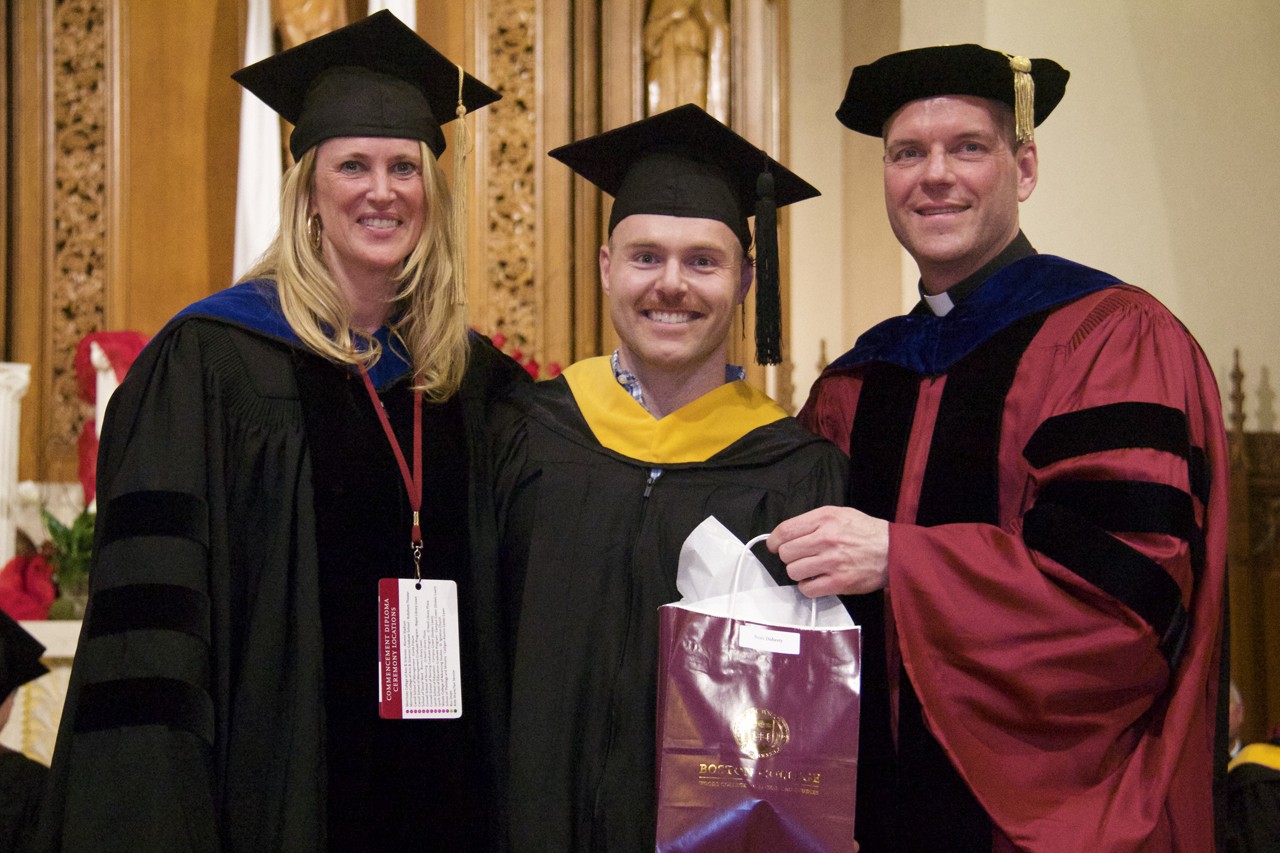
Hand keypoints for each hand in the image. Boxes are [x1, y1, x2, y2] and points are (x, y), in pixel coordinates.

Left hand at [766, 506, 888, 596]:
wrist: (894, 551)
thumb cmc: (866, 532)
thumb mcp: (840, 513)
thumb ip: (814, 521)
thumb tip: (787, 533)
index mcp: (825, 518)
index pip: (785, 530)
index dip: (774, 540)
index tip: (774, 545)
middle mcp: (826, 538)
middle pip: (786, 552)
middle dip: (788, 556)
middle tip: (799, 557)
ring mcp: (832, 562)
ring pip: (793, 571)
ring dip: (798, 572)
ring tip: (810, 569)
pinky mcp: (839, 583)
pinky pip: (807, 589)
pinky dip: (808, 587)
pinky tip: (817, 580)